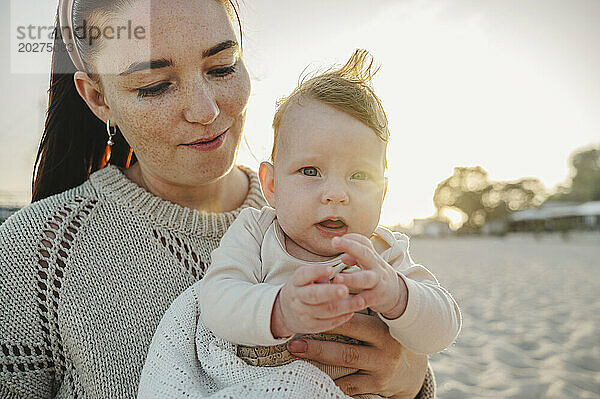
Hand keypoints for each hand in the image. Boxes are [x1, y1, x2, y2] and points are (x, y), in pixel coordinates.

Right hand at [271, 265, 366, 337]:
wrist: (286, 312)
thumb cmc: (303, 289)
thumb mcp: (305, 278)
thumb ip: (319, 274)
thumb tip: (340, 275)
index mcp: (296, 282)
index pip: (304, 275)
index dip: (316, 272)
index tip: (331, 269)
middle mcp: (298, 298)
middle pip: (314, 295)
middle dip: (330, 292)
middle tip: (345, 289)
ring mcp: (304, 313)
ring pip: (325, 311)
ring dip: (344, 306)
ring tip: (360, 301)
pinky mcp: (311, 327)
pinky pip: (328, 323)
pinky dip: (341, 317)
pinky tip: (352, 311)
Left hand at [287, 312, 427, 398]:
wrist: (411, 370)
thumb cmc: (387, 339)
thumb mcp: (380, 323)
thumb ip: (360, 310)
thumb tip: (331, 288)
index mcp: (382, 329)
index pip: (353, 321)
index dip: (330, 316)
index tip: (309, 311)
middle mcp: (383, 349)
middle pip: (347, 343)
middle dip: (319, 342)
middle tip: (295, 340)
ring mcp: (380, 368)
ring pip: (346, 361)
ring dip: (319, 357)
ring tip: (298, 352)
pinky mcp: (377, 385)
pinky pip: (351, 385)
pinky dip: (333, 381)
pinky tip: (314, 377)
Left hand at [331, 234, 407, 318]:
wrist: (395, 294)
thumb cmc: (376, 274)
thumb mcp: (368, 262)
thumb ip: (355, 255)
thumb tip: (343, 257)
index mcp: (372, 257)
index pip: (363, 243)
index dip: (350, 239)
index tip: (335, 239)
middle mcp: (376, 267)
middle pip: (366, 254)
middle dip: (351, 247)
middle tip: (335, 242)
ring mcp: (377, 283)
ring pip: (365, 279)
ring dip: (351, 278)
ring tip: (337, 278)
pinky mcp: (376, 299)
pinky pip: (364, 300)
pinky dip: (353, 302)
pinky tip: (342, 302)